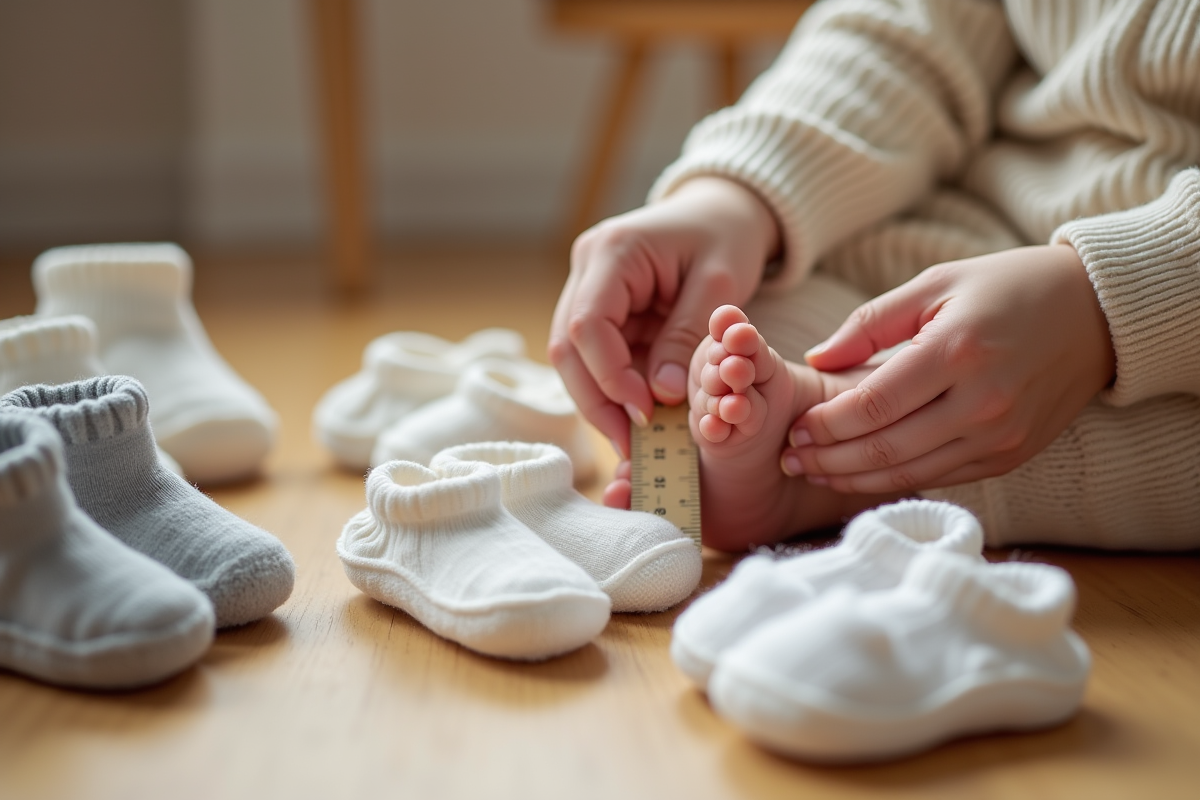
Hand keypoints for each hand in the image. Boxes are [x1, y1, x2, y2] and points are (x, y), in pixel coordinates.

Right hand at [549, 177, 779, 459]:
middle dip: (597, 401)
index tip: (645, 412)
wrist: (722, 210)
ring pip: (574, 360)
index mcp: (612, 251)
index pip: (587, 324)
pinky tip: (636, 421)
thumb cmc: (726, 235)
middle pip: (568, 348)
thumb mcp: (720, 282)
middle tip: (629, 445)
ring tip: (633, 444)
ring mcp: (587, 289)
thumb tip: (660, 397)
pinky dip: (614, 391)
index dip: (609, 375)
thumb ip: (686, 337)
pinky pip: (595, 359)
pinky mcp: (601, 311)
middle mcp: (587, 269)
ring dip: (601, 403)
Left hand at [783, 245, 1115, 491]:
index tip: (793, 428)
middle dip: (829, 459)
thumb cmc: (1006, 287)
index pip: (872, 404)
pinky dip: (896, 480)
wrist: (1096, 312)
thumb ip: (871, 321)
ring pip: (910, 471)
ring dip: (854, 478)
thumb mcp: (936, 283)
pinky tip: (862, 475)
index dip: (825, 424)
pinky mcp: (1012, 455)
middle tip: (790, 459)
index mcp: (957, 351)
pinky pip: (941, 476)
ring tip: (815, 472)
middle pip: (886, 448)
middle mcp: (982, 402)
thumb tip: (817, 359)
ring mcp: (1001, 435)